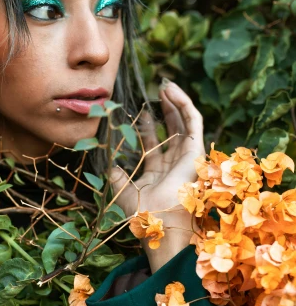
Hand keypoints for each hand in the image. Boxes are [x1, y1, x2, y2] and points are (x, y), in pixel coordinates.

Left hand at [109, 80, 204, 270]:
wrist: (160, 220)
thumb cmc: (144, 212)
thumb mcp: (125, 191)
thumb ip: (118, 178)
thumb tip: (110, 166)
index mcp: (159, 171)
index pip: (154, 143)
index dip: (148, 125)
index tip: (140, 110)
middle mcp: (175, 162)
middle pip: (172, 129)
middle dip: (165, 109)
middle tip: (156, 90)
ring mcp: (187, 155)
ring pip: (184, 121)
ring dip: (175, 102)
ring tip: (165, 85)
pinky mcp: (196, 149)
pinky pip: (193, 120)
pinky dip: (184, 104)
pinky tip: (172, 91)